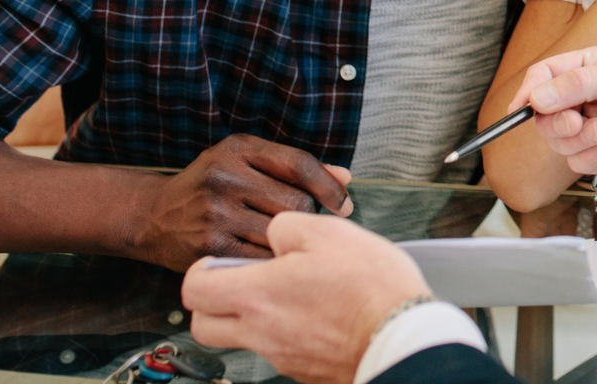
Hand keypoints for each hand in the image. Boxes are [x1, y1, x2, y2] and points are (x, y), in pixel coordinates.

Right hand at [133, 135, 353, 270]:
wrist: (154, 217)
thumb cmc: (209, 187)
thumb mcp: (246, 161)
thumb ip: (295, 167)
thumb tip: (344, 178)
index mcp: (238, 150)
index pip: (299, 165)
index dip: (329, 187)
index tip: (344, 204)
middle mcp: (225, 178)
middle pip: (295, 202)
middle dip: (306, 215)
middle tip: (298, 224)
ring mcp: (216, 214)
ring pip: (281, 233)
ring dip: (289, 240)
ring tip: (281, 240)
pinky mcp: (210, 248)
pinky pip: (261, 257)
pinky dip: (272, 259)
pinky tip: (267, 256)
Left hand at [184, 212, 427, 383]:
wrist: (401, 337)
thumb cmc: (370, 288)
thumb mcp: (330, 233)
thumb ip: (288, 227)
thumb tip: (276, 234)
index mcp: (258, 295)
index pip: (195, 289)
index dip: (199, 271)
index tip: (217, 261)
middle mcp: (260, 332)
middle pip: (203, 326)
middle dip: (212, 303)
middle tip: (239, 282)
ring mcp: (281, 355)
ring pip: (241, 339)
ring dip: (252, 317)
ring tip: (290, 293)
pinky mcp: (304, 370)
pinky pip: (278, 350)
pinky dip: (287, 332)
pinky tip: (318, 313)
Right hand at [507, 45, 596, 185]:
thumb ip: (580, 84)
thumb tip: (536, 96)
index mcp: (596, 66)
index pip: (547, 75)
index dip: (529, 90)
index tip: (520, 108)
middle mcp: (593, 96)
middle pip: (545, 111)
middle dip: (555, 119)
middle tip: (579, 120)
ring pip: (558, 138)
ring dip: (575, 138)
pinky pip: (576, 161)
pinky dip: (587, 155)